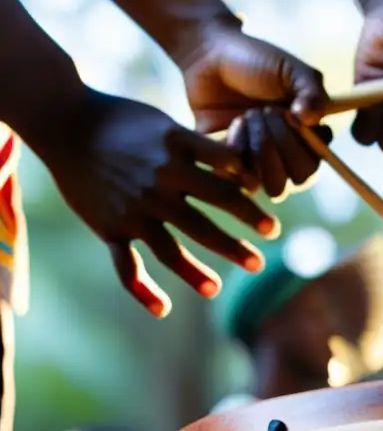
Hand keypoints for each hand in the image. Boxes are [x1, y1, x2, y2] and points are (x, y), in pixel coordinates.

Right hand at [38, 87, 278, 316]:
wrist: (66, 124)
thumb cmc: (126, 121)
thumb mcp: (169, 126)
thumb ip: (203, 151)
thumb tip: (243, 171)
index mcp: (176, 159)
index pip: (225, 185)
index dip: (250, 204)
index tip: (268, 220)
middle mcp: (157, 187)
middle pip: (205, 222)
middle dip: (236, 243)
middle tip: (264, 253)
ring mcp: (133, 212)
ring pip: (171, 251)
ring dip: (195, 273)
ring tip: (217, 289)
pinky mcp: (110, 229)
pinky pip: (127, 267)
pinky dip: (143, 291)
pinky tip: (163, 309)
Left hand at [180, 21, 331, 199]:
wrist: (209, 55)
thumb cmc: (256, 60)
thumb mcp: (292, 70)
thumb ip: (313, 92)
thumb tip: (311, 120)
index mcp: (306, 135)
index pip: (316, 164)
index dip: (304, 144)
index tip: (291, 113)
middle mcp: (284, 153)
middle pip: (296, 179)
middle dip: (281, 145)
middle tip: (264, 111)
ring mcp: (255, 160)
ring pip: (269, 183)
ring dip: (259, 149)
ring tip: (246, 118)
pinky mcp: (226, 162)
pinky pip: (236, 177)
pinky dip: (235, 150)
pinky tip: (231, 124)